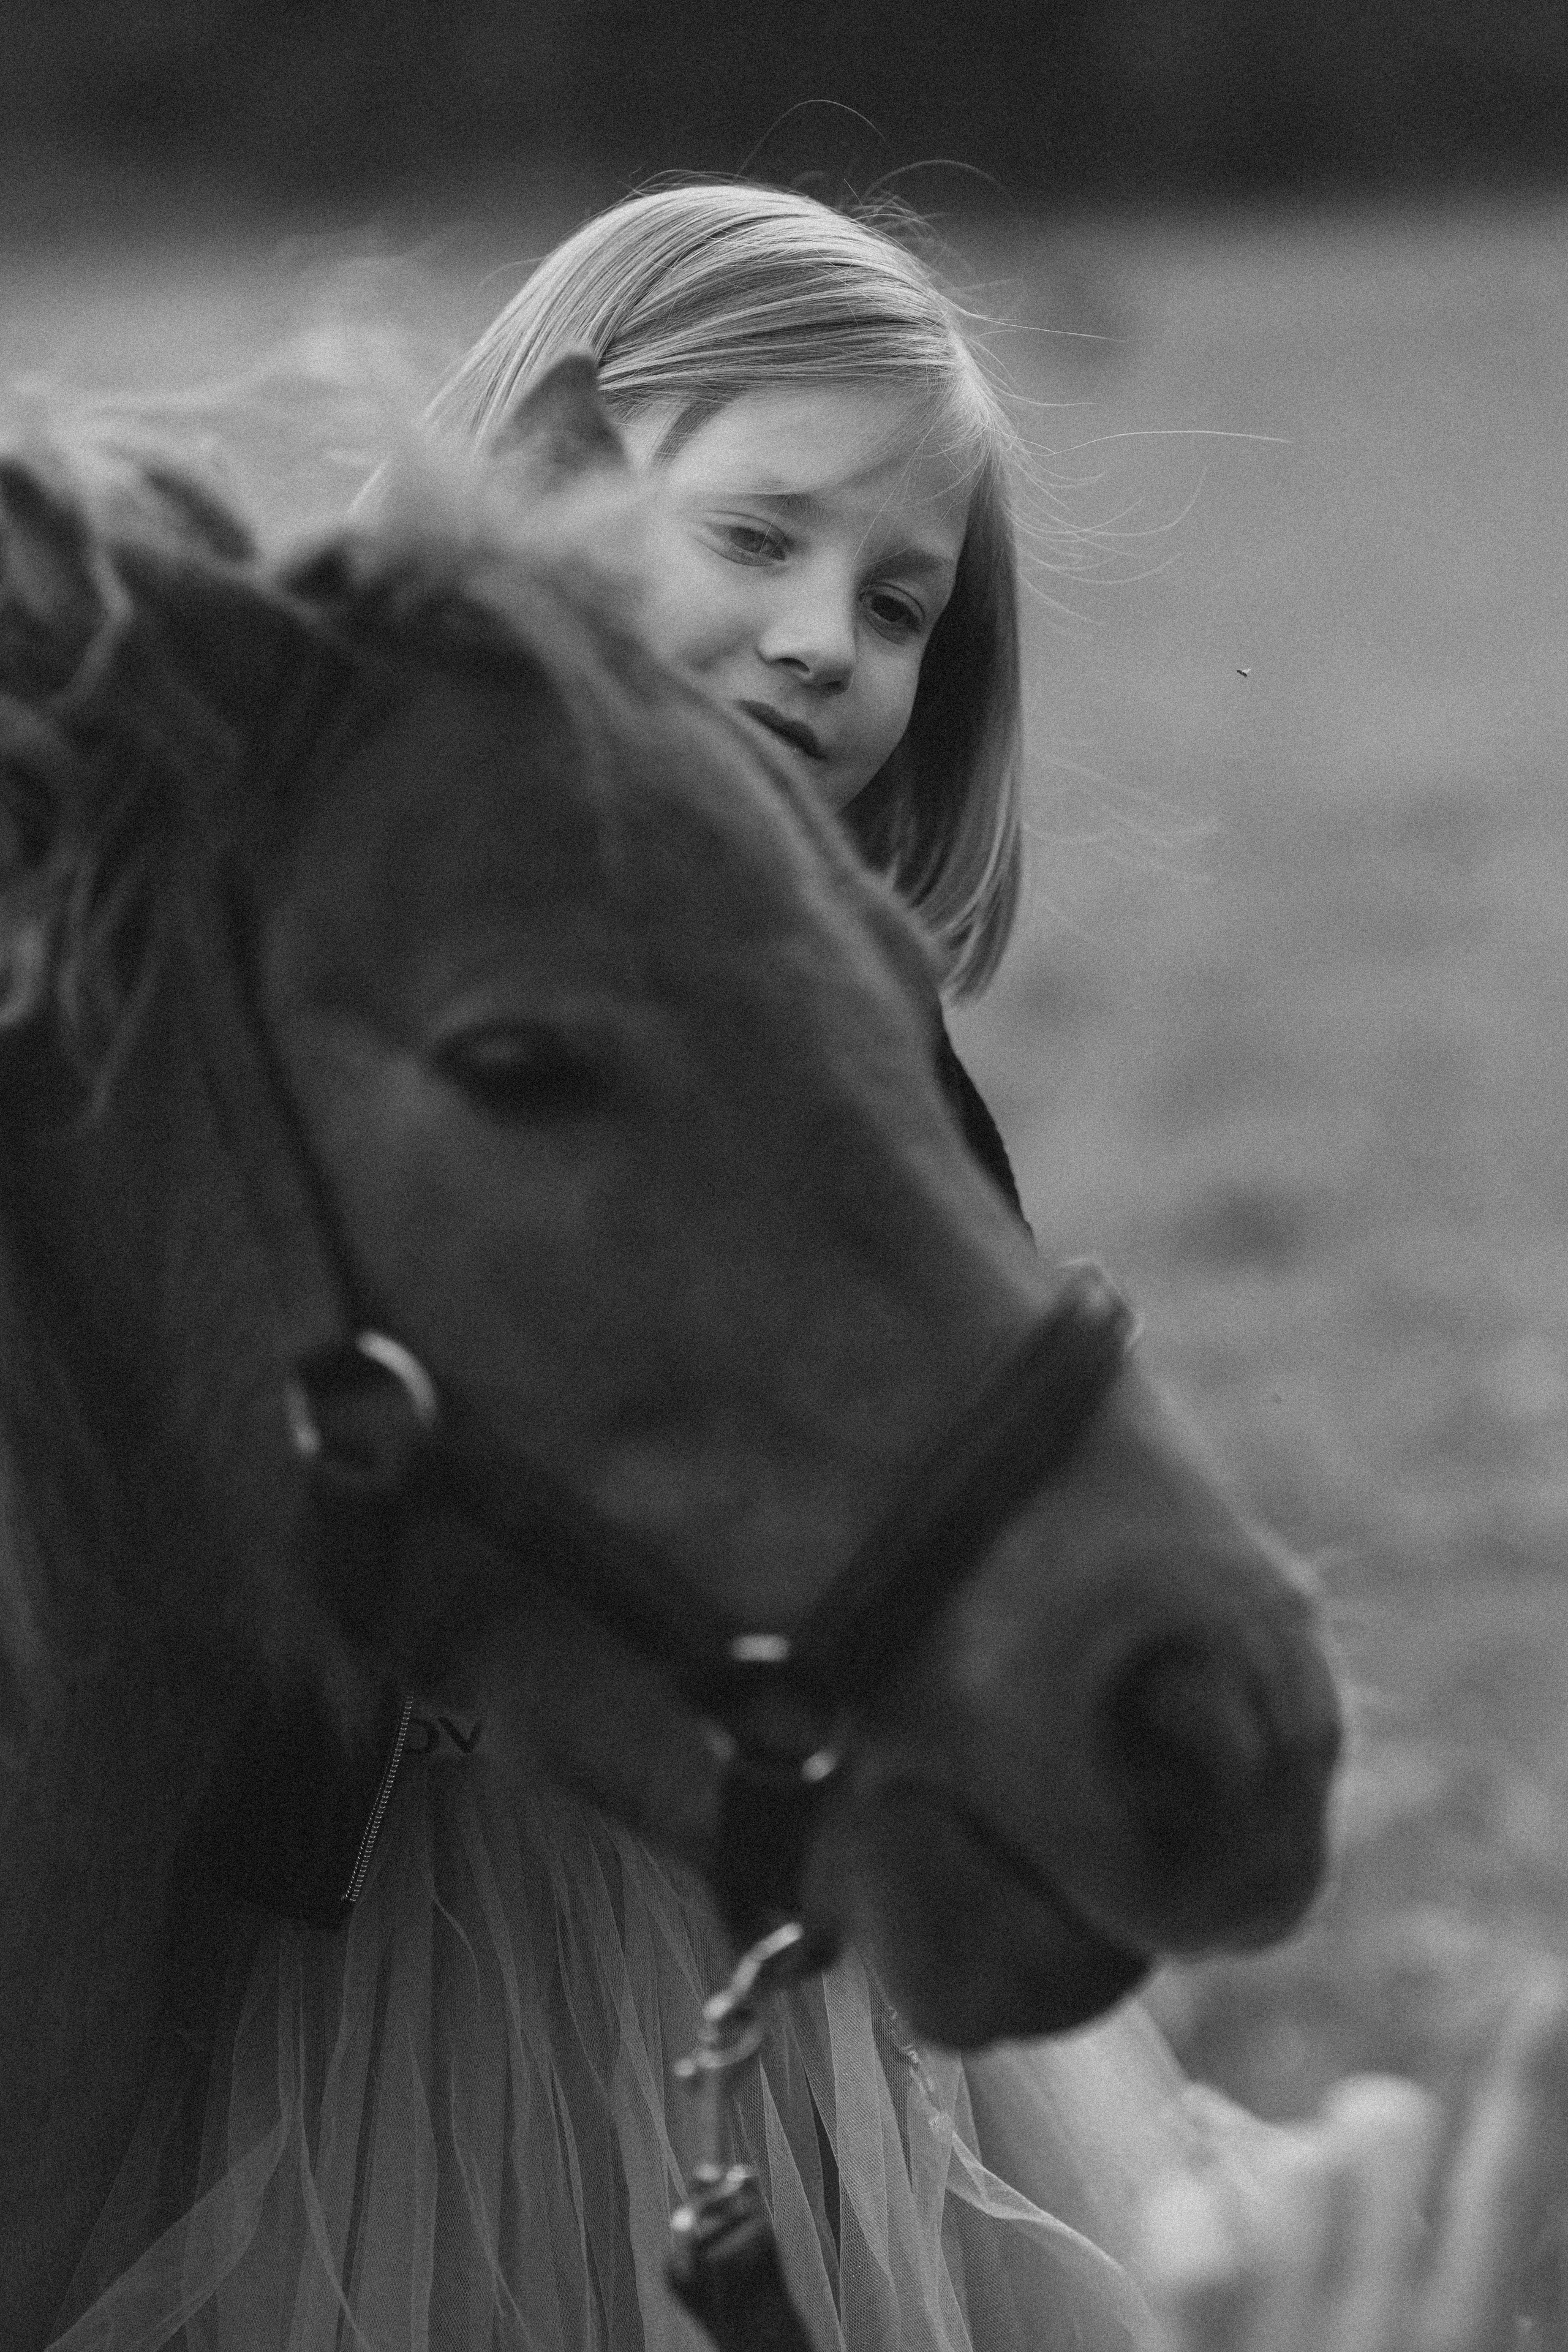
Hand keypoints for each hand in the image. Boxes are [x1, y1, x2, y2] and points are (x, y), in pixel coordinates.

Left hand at [1138, 1975, 1567, 2351]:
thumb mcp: (1443, 2351)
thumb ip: (1457, 2284)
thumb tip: (1441, 2185)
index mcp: (1469, 2340)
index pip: (1513, 2192)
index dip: (1532, 2089)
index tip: (1546, 1992)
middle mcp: (1395, 2336)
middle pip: (1385, 2129)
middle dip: (1367, 2126)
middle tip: (1353, 2180)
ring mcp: (1293, 2340)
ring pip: (1289, 2156)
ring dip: (1279, 2177)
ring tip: (1283, 2249)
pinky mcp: (1199, 2351)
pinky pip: (1187, 2219)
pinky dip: (1183, 2221)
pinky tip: (1197, 2265)